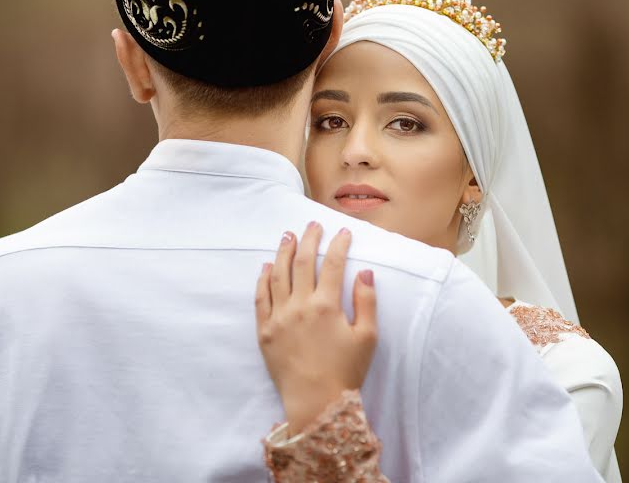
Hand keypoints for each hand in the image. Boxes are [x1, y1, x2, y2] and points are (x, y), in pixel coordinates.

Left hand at [255, 222, 377, 434]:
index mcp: (327, 306)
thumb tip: (365, 271)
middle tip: (313, 225)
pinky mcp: (265, 330)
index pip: (333, 264)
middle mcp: (300, 306)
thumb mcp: (367, 337)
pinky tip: (267, 266)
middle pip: (303, 262)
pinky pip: (261, 298)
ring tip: (288, 236)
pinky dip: (263, 279)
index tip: (343, 233)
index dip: (338, 245)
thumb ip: (366, 301)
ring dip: (284, 251)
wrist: (316, 403)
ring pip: (279, 274)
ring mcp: (279, 317)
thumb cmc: (345, 372)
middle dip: (309, 239)